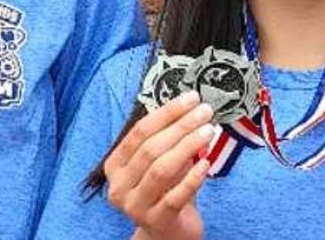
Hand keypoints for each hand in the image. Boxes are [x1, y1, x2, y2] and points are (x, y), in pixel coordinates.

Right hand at [104, 92, 216, 239]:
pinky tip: (206, 164)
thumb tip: (190, 107)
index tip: (190, 99)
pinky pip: (175, 197)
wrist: (167, 233)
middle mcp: (119, 186)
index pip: (139, 132)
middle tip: (204, 112)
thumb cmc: (165, 192)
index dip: (166, 113)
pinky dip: (191, 178)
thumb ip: (168, 140)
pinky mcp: (155, 222)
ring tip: (208, 131)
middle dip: (180, 127)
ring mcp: (135, 206)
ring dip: (187, 147)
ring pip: (161, 170)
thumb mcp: (161, 162)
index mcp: (115, 166)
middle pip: (150, 149)